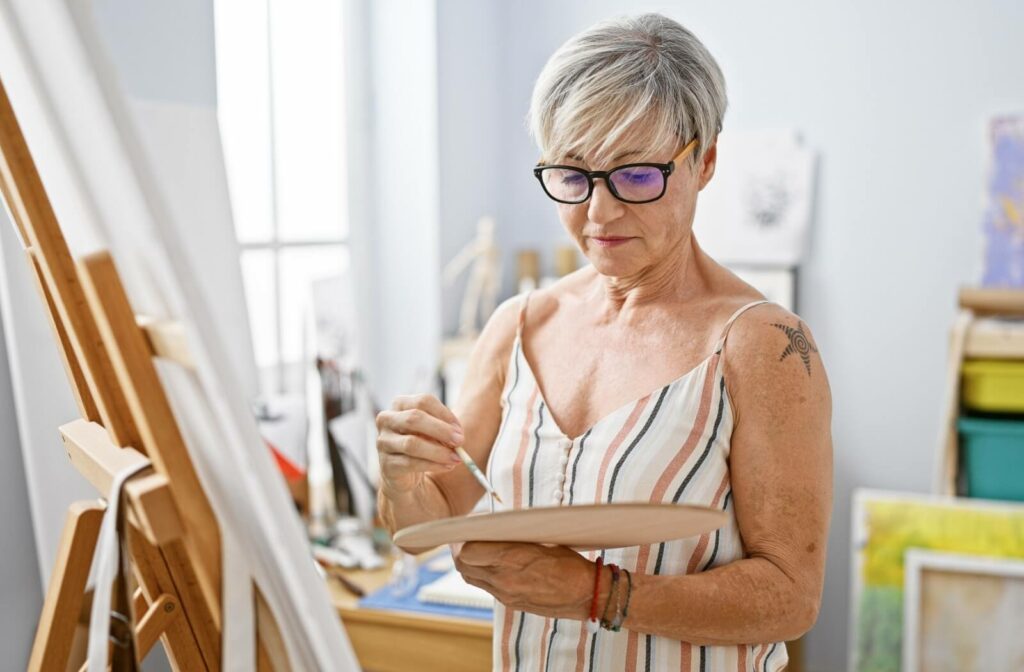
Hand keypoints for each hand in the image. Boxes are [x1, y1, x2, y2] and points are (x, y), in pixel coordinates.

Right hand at [375, 394, 463, 494]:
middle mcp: (387, 419)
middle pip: (414, 418)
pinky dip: (433, 465)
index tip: (459, 429)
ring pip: (412, 443)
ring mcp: (383, 442)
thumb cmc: (422, 445)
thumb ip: (445, 429)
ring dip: (439, 451)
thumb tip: (458, 436)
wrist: (404, 475)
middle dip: (441, 430)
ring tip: (456, 458)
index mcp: (400, 404)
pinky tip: (447, 466)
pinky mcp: (385, 464)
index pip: (423, 401)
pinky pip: (410, 463)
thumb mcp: (433, 431)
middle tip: (460, 441)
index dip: (444, 414)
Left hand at [454, 542, 594, 618]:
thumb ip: (512, 539)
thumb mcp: (541, 541)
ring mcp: (505, 594)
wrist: (587, 595)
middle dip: (459, 550)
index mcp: (511, 559)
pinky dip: (482, 574)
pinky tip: (490, 564)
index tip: (466, 528)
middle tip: (463, 537)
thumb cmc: (569, 563)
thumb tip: (492, 529)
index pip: (467, 552)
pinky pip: (485, 587)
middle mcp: (504, 580)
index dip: (461, 539)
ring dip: (468, 563)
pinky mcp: (510, 603)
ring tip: (474, 550)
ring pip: (471, 578)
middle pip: (463, 566)